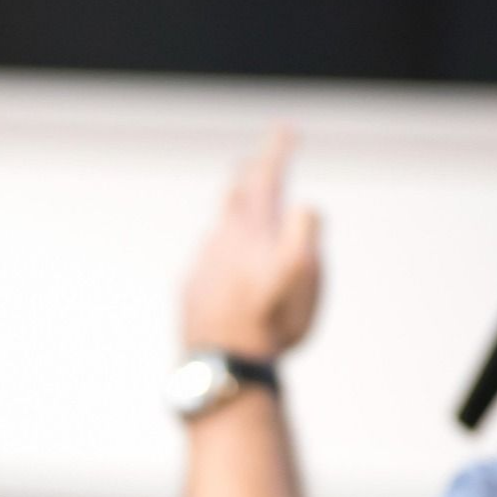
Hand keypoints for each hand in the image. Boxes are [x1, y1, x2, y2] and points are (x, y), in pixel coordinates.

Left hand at [181, 127, 322, 358]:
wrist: (223, 366)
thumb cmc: (270, 322)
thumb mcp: (301, 272)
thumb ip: (304, 230)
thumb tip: (302, 205)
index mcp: (252, 231)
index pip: (265, 177)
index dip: (277, 151)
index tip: (287, 130)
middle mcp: (222, 241)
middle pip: (236, 195)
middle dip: (252, 173)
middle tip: (261, 160)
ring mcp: (204, 265)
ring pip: (220, 228)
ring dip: (235, 214)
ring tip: (245, 210)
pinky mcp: (192, 291)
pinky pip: (209, 261)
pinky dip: (222, 254)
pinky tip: (227, 267)